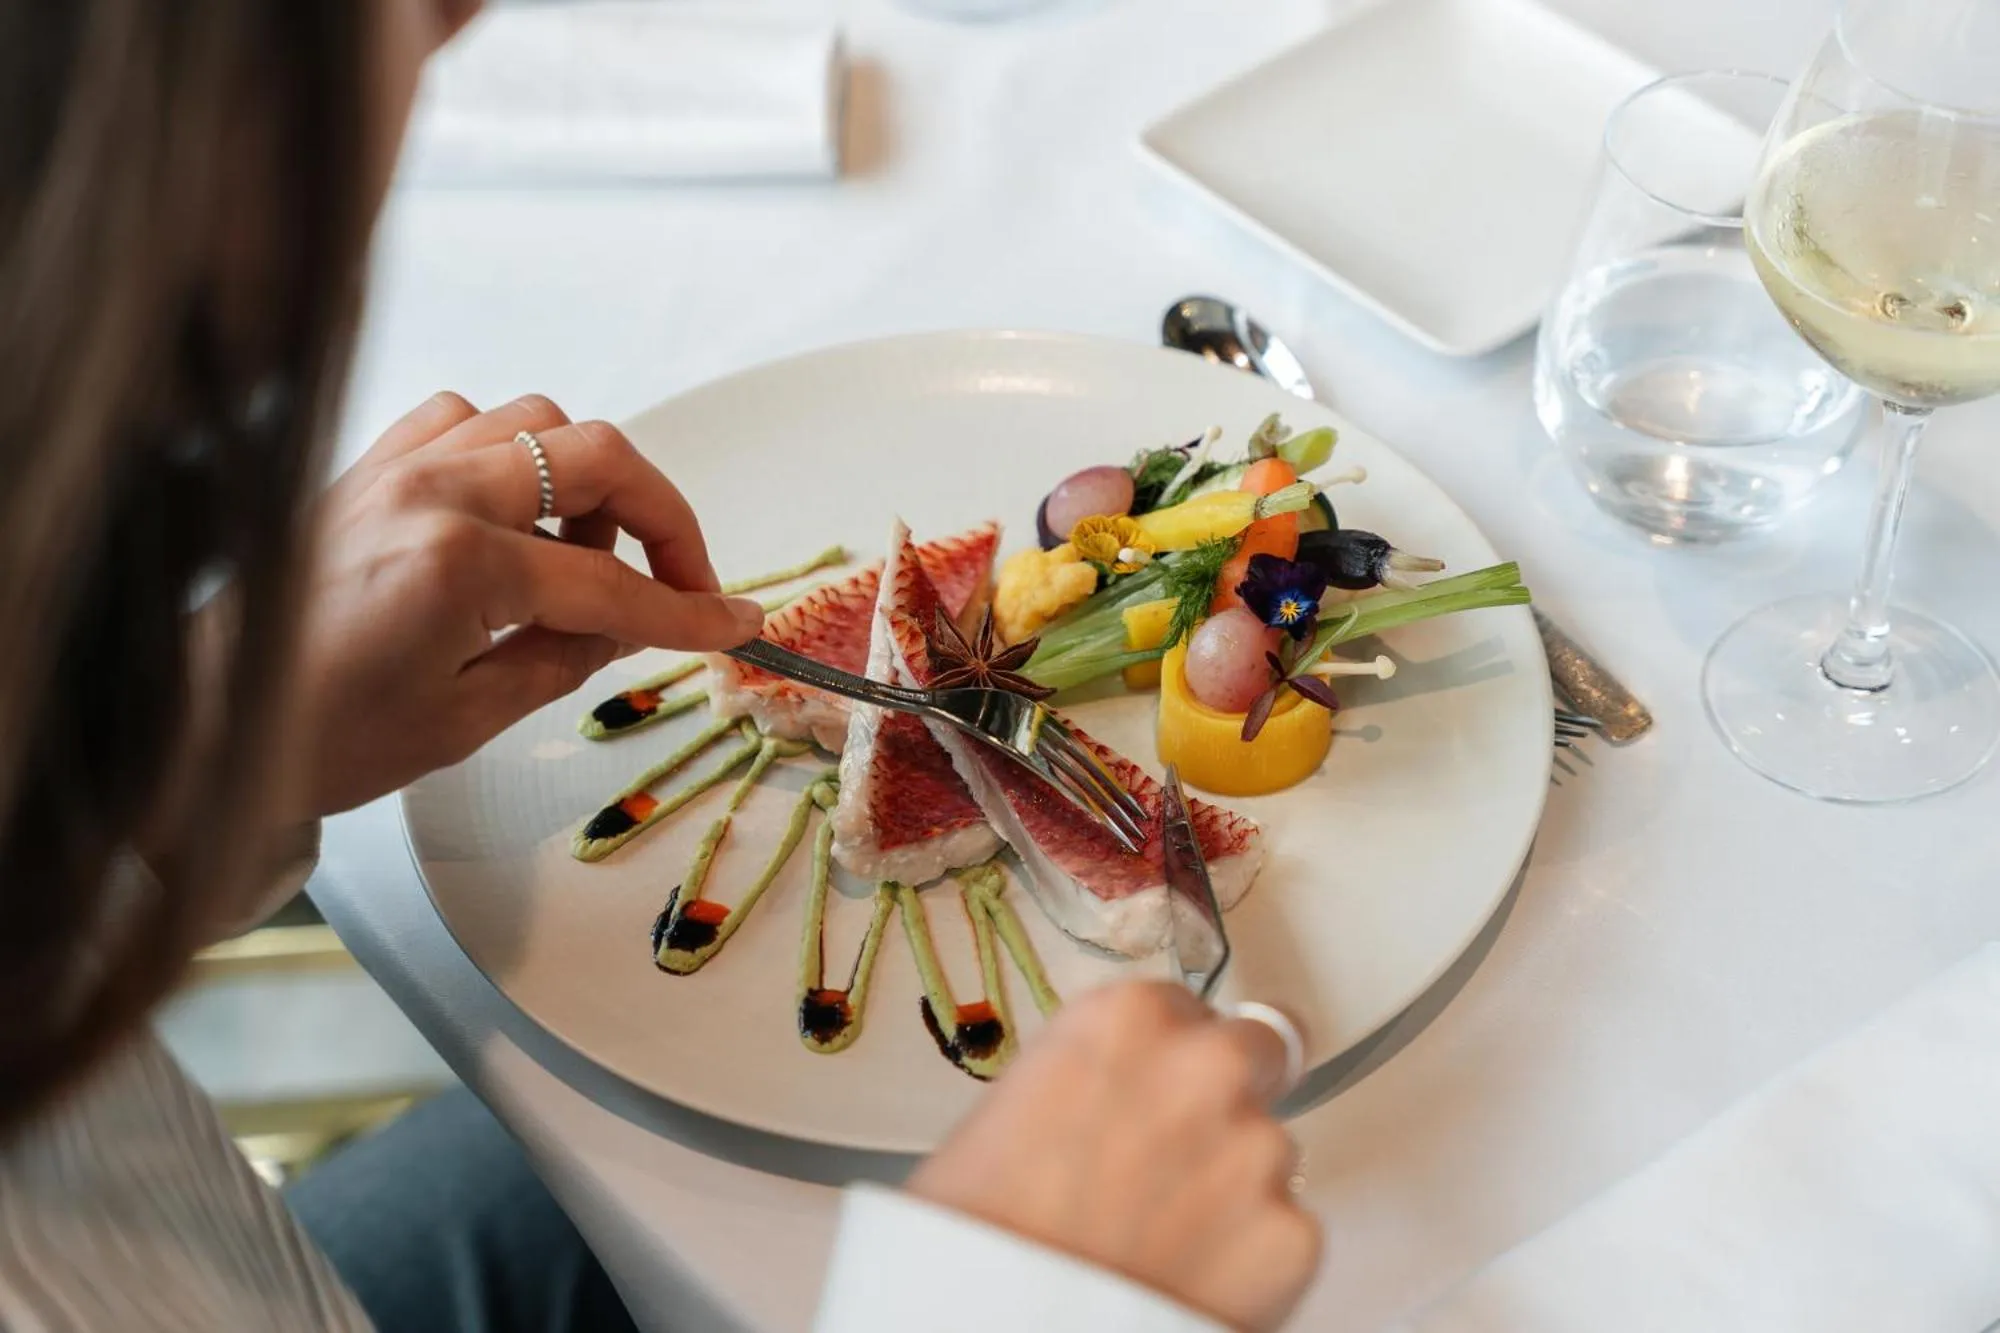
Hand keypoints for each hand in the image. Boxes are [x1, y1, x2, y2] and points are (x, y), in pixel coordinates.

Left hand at [297, 392, 764, 815]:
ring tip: (589, 552)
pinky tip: (514, 513)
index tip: (738, 624)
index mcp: (460, 565)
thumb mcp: (465, 719)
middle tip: (683, 583)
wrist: (205, 723)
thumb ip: (564, 659)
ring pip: (537, 421)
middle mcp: (434, 491)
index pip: (611, 584)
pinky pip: (465, 422)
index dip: (688, 611)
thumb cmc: (322, 738)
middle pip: (596, 456)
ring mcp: (397, 466)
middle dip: (662, 518)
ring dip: (588, 479)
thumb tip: (631, 625)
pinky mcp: (368, 465)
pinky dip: (512, 454)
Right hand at [908, 983, 1320, 1331]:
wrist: (1009, 1327)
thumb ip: (1093, 1073)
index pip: (1183, 1008)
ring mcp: (1258, 1151)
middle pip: (1259, 1052)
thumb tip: (1121, 1092)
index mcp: (1128, 1019)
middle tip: (1187, 1151)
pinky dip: (1253, 1254)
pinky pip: (1287, 1231)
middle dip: (1232, 1093)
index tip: (1156, 1090)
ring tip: (1168, 1234)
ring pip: (1271, 1150)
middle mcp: (1205, 1068)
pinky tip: (1191, 1274)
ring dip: (1235, 1182)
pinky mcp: (1293, 1235)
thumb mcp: (1014, 1106)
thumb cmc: (982, 1231)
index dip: (1168, 1056)